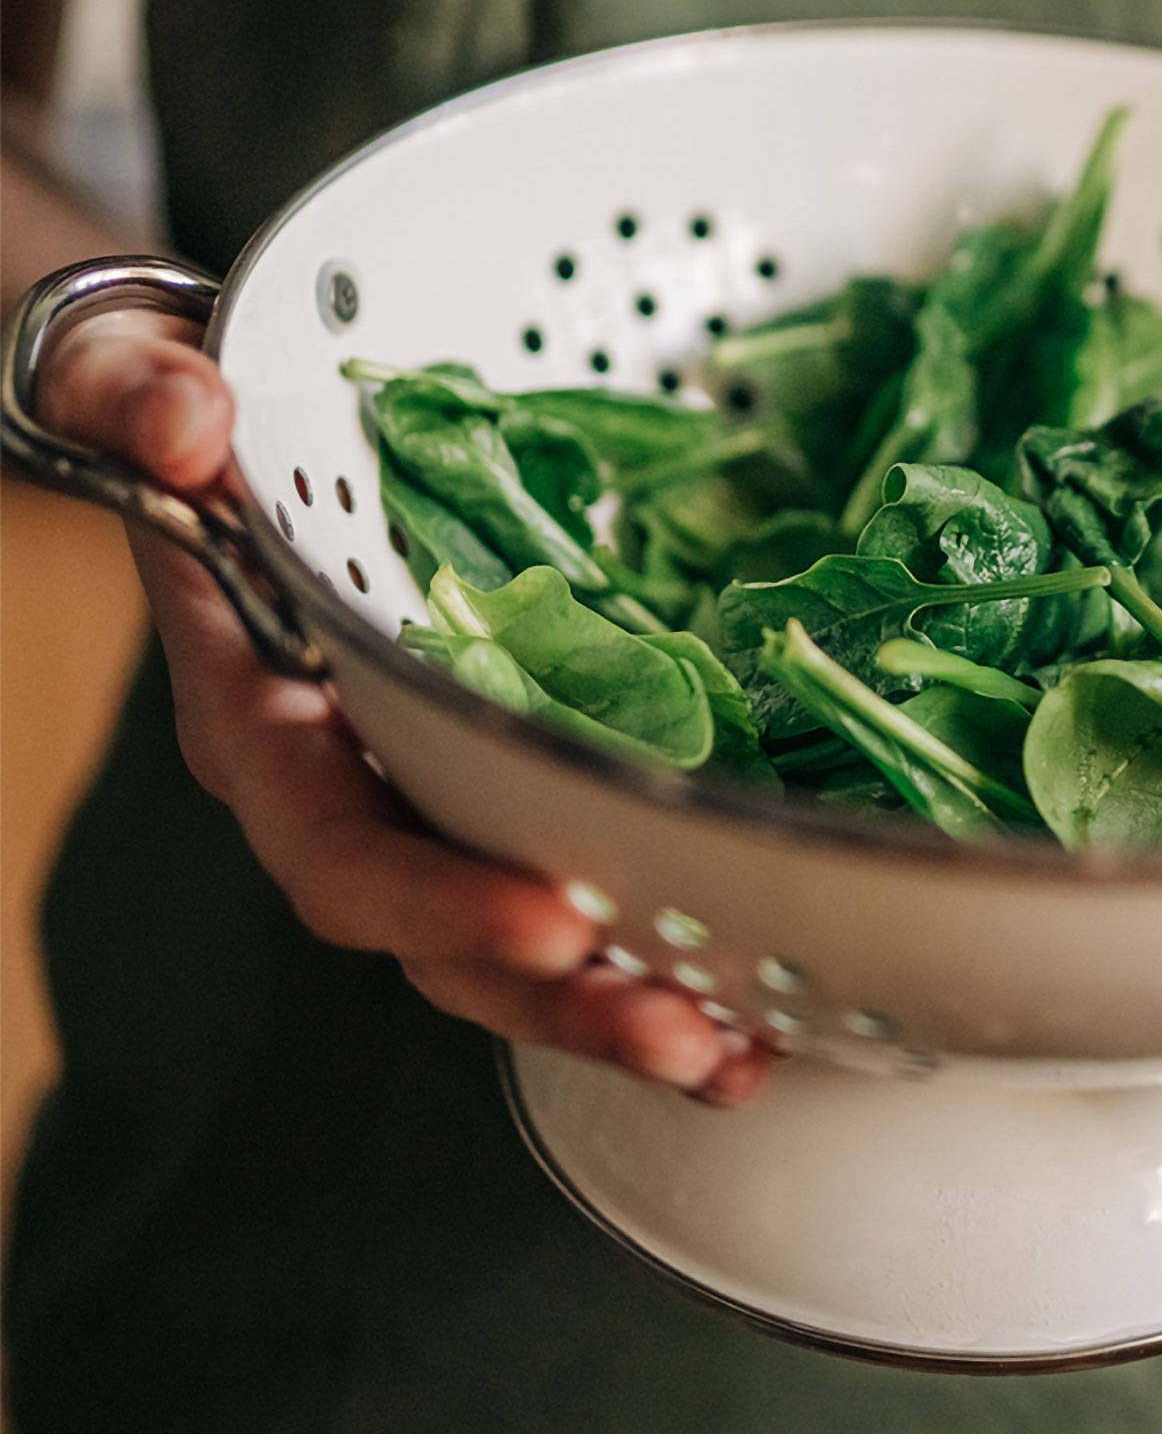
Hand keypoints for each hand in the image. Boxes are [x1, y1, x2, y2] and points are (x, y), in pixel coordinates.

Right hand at [40, 309, 771, 1106]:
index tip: (555, 918)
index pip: (339, 844)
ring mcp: (424, 791)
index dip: (439, 897)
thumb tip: (183, 423)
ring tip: (739, 1056)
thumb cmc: (180, 410)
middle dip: (562, 999)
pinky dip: (657, 948)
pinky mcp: (495, 773)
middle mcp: (343, 786)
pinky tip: (757, 998)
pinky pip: (572, 881)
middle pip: (443, 941)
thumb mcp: (133, 377)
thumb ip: (135, 394)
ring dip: (627, 1007)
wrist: (214, 425)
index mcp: (261, 719)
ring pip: (515, 943)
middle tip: (687, 1036)